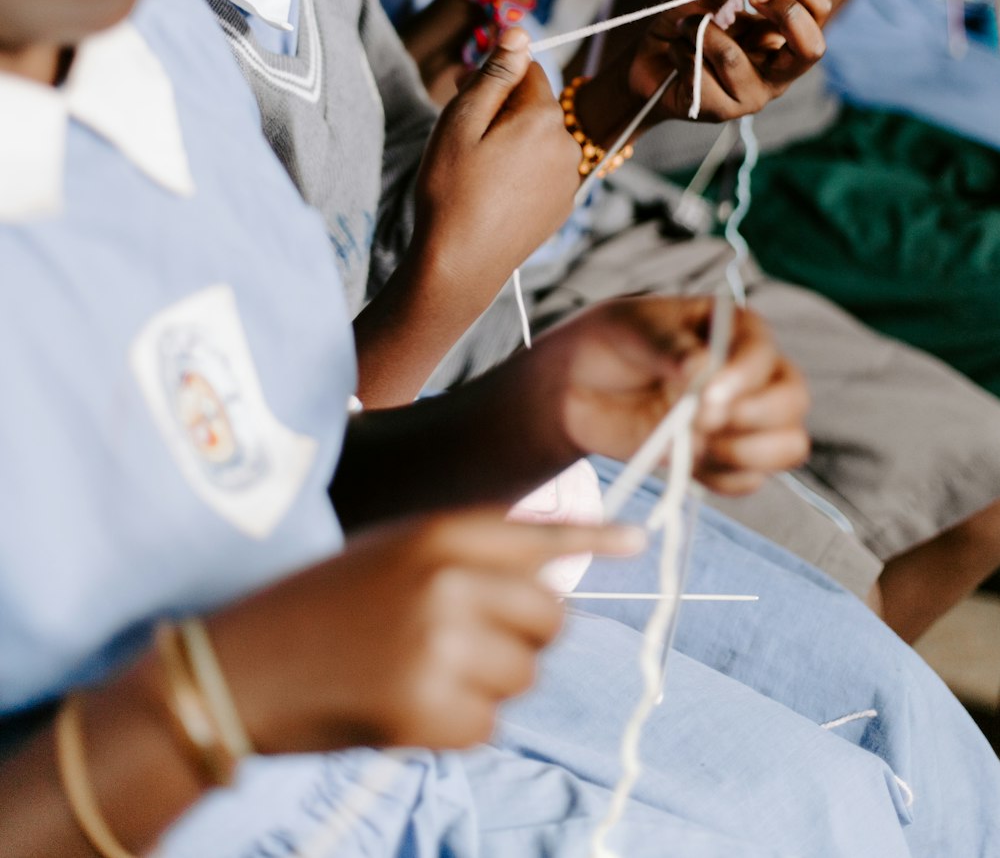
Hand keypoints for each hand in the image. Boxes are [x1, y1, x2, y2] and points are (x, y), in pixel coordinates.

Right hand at [208, 510, 643, 752]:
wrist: (239, 668)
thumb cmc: (316, 605)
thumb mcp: (389, 551)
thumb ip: (466, 553)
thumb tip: (548, 568)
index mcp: (436, 533)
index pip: (541, 536)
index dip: (595, 537)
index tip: (640, 540)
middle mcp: (448, 582)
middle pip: (551, 619)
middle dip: (525, 637)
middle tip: (467, 644)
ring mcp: (440, 648)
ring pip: (523, 676)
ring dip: (488, 684)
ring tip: (419, 671)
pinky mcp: (428, 712)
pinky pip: (488, 725)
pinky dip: (458, 725)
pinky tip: (406, 705)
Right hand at [412, 28, 578, 287]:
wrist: (460, 266)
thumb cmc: (451, 191)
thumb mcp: (462, 122)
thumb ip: (494, 74)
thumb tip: (519, 31)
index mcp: (544, 118)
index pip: (527, 70)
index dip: (492, 75)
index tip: (460, 90)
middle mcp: (568, 145)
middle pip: (534, 105)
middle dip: (501, 109)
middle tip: (460, 134)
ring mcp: (568, 180)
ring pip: (538, 139)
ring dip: (512, 140)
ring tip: (474, 168)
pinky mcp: (561, 207)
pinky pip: (542, 170)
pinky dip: (520, 171)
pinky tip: (491, 192)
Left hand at [537, 296, 809, 494]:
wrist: (578, 387)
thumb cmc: (610, 342)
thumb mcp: (632, 330)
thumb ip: (670, 347)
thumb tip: (703, 368)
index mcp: (735, 328)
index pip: (765, 354)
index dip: (744, 379)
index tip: (707, 396)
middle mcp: (750, 372)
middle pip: (793, 400)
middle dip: (755, 418)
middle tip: (701, 422)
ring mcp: (742, 417)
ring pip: (789, 444)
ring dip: (749, 454)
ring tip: (698, 445)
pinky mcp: (724, 455)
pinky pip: (752, 479)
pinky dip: (726, 480)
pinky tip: (690, 463)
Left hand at [623, 0, 829, 120]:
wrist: (646, 64)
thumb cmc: (683, 26)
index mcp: (782, 39)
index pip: (818, 14)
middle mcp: (777, 71)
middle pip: (811, 47)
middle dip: (784, 12)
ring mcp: (752, 96)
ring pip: (733, 58)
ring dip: (699, 31)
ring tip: (684, 26)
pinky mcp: (721, 112)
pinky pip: (700, 74)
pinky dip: (681, 53)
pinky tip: (677, 54)